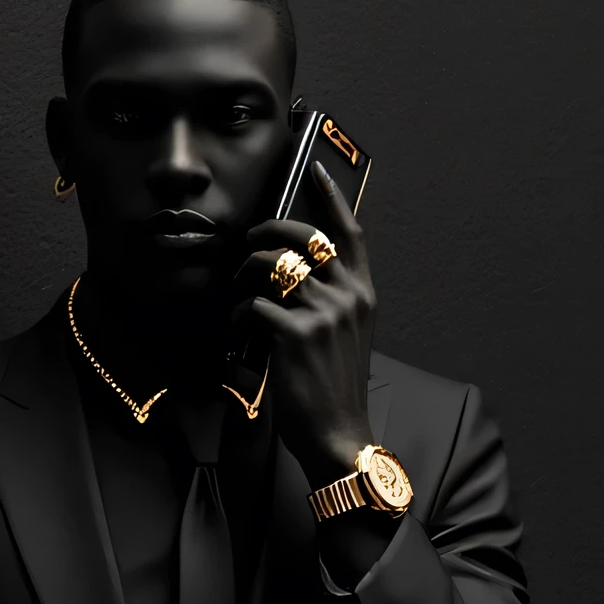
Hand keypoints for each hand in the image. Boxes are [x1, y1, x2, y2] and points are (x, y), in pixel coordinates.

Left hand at [232, 161, 376, 486]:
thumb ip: (332, 298)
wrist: (339, 434)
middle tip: (250, 241)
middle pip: (302, 237)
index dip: (330, 196)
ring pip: (271, 267)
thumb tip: (292, 269)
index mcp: (364, 294)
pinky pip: (253, 305)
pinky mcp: (294, 334)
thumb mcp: (346, 334)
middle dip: (267, 232)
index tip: (314, 169)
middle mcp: (348, 297)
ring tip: (241, 290)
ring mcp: (323, 314)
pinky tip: (241, 329)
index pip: (349, 233)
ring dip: (246, 274)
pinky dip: (239, 315)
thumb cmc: (335, 386)